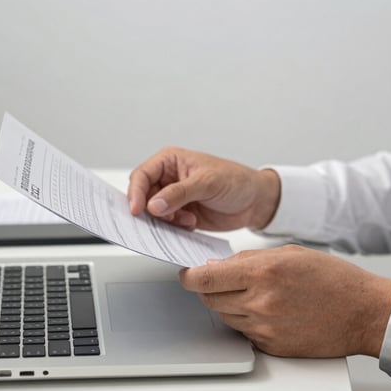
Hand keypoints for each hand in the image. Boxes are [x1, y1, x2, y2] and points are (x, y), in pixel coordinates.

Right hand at [128, 147, 280, 230]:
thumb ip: (179, 193)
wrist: (254, 202)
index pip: (142, 175)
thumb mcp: (207, 182)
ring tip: (187, 220)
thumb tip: (154, 205)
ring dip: (166, 221)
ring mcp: (173, 198)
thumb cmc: (235, 180)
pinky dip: (174, 229)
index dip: (136, 193)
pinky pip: (166, 225)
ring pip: (153, 214)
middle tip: (164, 219)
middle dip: (150, 211)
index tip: (137, 210)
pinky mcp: (180, 215)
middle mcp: (168, 179)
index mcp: (170, 161)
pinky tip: (192, 224)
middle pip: (143, 197)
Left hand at [179, 245, 390, 357]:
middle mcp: (260, 302)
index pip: (205, 279)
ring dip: (228, 305)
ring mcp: (265, 327)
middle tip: (220, 282)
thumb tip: (216, 266)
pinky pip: (244, 333)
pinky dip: (247, 322)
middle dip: (207, 290)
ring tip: (253, 295)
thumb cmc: (333, 279)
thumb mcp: (289, 254)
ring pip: (225, 317)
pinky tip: (268, 311)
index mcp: (263, 273)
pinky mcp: (272, 346)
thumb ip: (248, 260)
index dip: (189, 277)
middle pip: (209, 300)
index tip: (187, 275)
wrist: (364, 313)